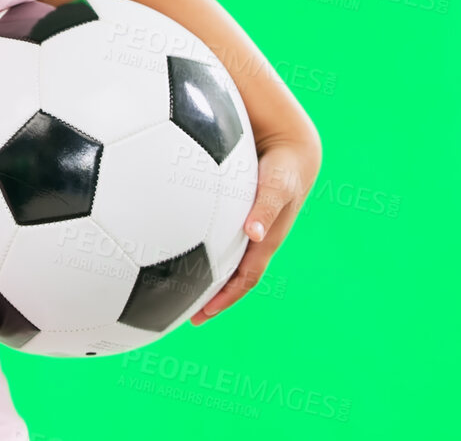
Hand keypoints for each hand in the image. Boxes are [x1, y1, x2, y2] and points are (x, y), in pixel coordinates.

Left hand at [189, 135, 318, 324]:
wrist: (290, 145)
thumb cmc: (285, 168)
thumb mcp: (277, 187)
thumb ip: (266, 207)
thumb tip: (253, 234)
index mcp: (264, 242)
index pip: (245, 279)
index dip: (226, 299)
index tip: (202, 316)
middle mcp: (253, 239)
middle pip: (231, 275)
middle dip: (209, 295)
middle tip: (180, 310)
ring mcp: (244, 226)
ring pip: (220, 257)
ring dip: (201, 272)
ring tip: (170, 282)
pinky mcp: (234, 210)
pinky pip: (213, 233)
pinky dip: (196, 242)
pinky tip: (170, 236)